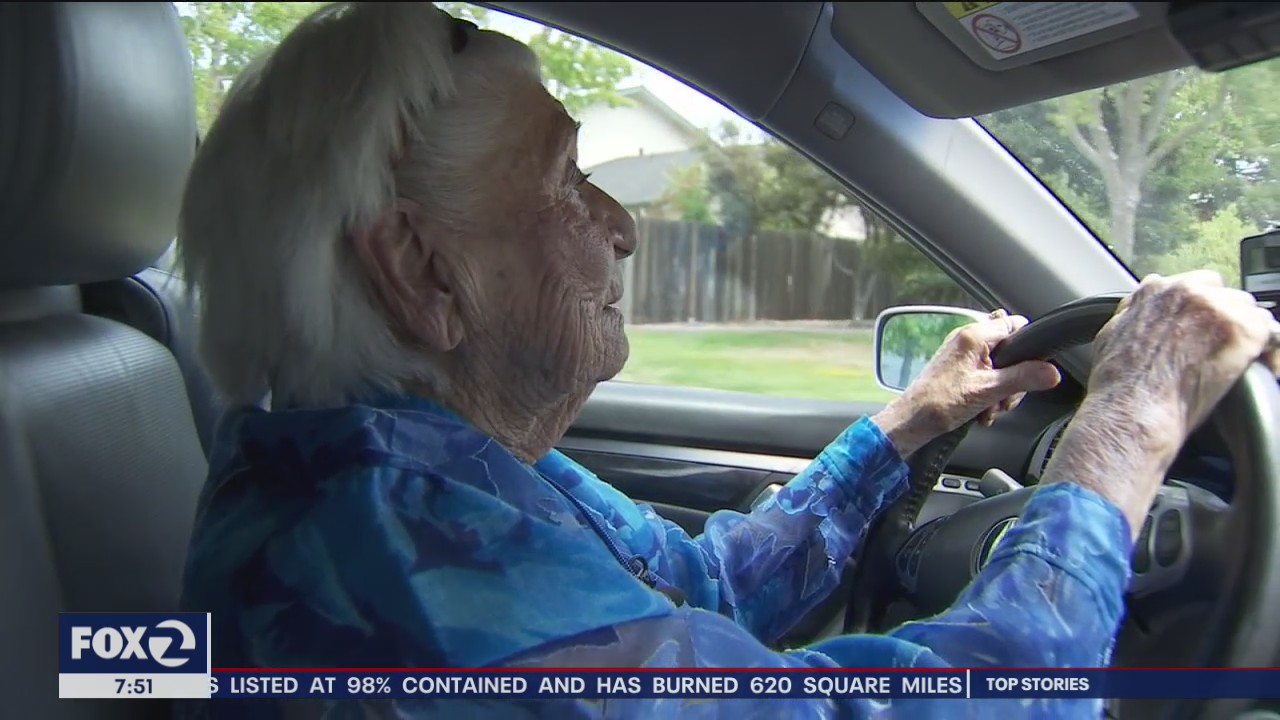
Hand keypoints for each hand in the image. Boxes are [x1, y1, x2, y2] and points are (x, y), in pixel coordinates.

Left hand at [872, 309, 1061, 456]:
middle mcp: (967, 339)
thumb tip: (1052, 373)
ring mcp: (962, 355)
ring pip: (1000, 369)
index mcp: (974, 336)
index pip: (1016, 324)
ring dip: (1001, 393)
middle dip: (1014, 380)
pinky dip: (988, 395)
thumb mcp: (989, 391)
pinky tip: (981, 412)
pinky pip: (986, 378)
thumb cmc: (940, 403)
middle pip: (1011, 352)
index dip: (1028, 346)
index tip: (1032, 368)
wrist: (912, 421)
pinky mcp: (958, 370)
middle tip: (1004, 399)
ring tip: (989, 408)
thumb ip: (1023, 378)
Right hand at [1046, 271, 1279, 535]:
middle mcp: (1186, 290)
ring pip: (1249, 310)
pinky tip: (1263, 366)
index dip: (1199, 310)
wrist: (1133, 410)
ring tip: (1244, 359)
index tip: (1201, 328)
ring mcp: (1216, 308)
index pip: (1192, 286)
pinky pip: (1271, 332)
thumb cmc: (1117, 385)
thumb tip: (1133, 310)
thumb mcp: (1108, 337)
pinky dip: (1270, 350)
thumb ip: (1128, 315)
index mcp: (1155, 290)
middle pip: (1224, 294)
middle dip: (1224, 317)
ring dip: (1246, 332)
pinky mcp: (1241, 331)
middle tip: (1221, 347)